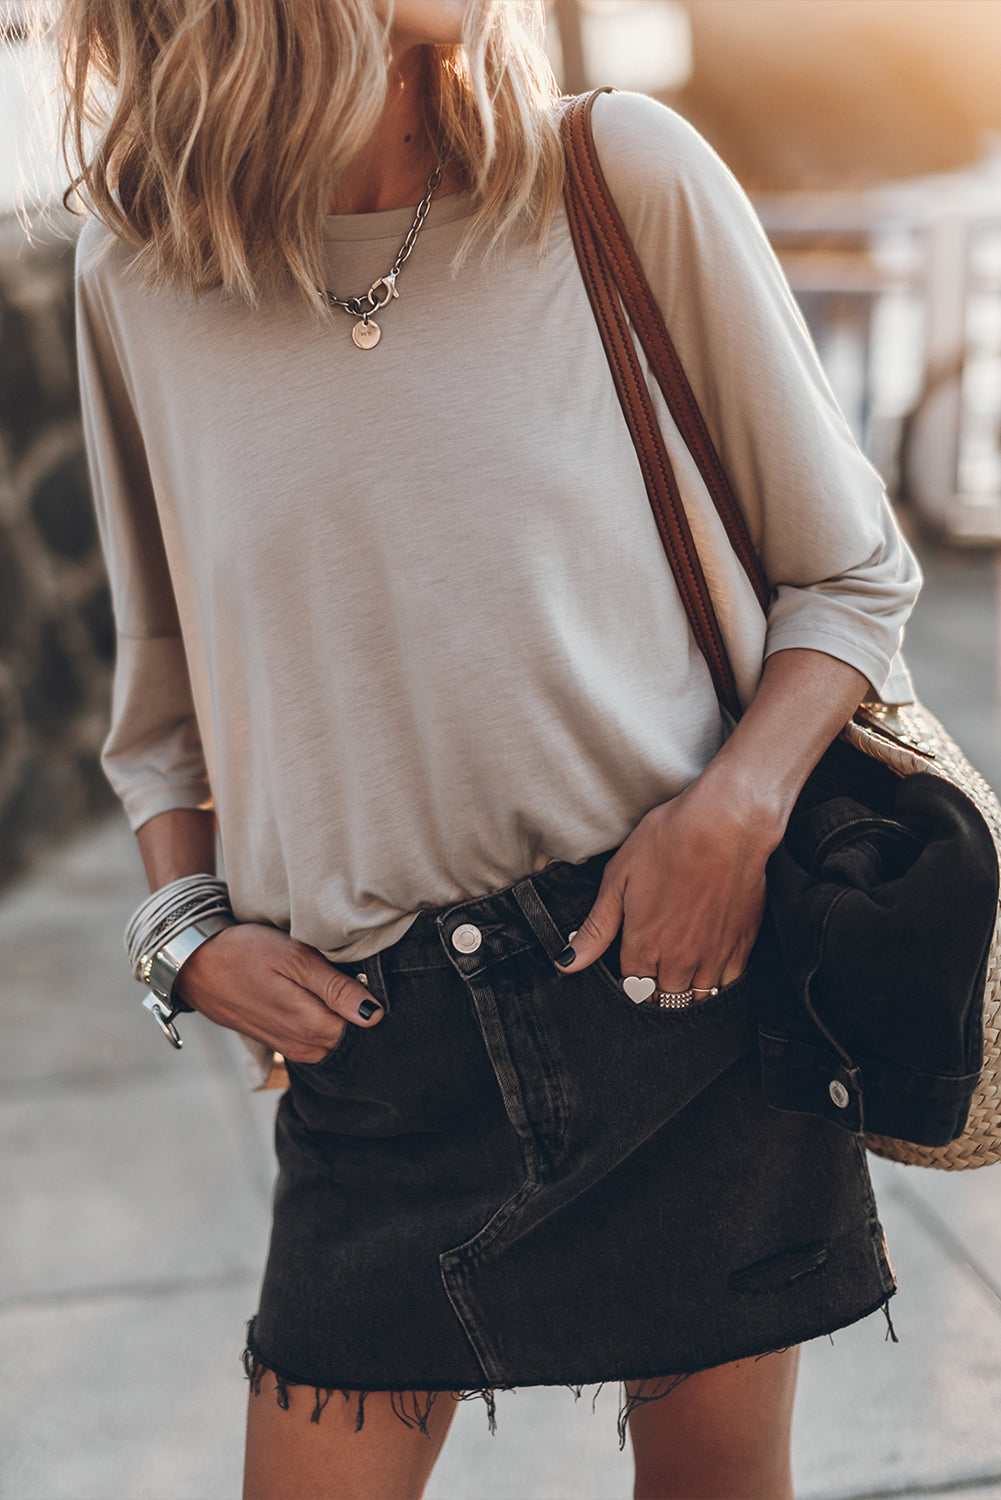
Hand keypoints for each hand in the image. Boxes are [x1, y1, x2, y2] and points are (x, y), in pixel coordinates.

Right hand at [172, 923, 382, 1062]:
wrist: (196, 965)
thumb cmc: (246, 953)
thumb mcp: (294, 958)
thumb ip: (335, 988)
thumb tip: (374, 1014)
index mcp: (311, 1025)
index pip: (363, 1027)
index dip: (369, 1001)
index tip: (364, 976)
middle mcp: (302, 1045)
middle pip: (349, 1037)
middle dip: (354, 1012)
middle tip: (347, 977)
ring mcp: (288, 1047)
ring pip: (331, 1041)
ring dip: (337, 1019)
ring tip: (329, 986)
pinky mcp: (277, 1042)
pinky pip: (313, 1042)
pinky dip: (320, 1024)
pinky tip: (313, 1000)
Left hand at [556, 776, 781, 994]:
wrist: (726, 824)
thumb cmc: (668, 841)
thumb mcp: (618, 879)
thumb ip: (596, 929)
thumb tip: (565, 963)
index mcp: (644, 946)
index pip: (632, 988)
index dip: (630, 979)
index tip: (633, 965)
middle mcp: (679, 960)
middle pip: (664, 999)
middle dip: (657, 989)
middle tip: (657, 967)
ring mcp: (714, 955)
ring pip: (697, 997)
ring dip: (686, 989)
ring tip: (682, 967)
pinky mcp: (742, 944)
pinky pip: (728, 983)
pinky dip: (718, 980)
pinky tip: (711, 960)